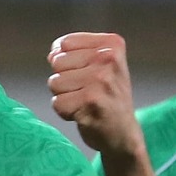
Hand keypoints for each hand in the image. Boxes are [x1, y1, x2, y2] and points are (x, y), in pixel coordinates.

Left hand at [48, 33, 143, 157]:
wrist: (123, 131)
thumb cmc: (106, 96)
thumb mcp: (100, 65)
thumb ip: (74, 52)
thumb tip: (53, 53)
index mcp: (112, 44)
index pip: (64, 43)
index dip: (66, 61)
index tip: (86, 72)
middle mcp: (108, 58)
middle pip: (57, 62)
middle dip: (64, 80)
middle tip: (86, 90)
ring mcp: (100, 80)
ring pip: (54, 82)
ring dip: (64, 96)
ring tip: (85, 101)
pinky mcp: (90, 101)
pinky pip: (57, 102)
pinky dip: (65, 111)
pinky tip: (83, 112)